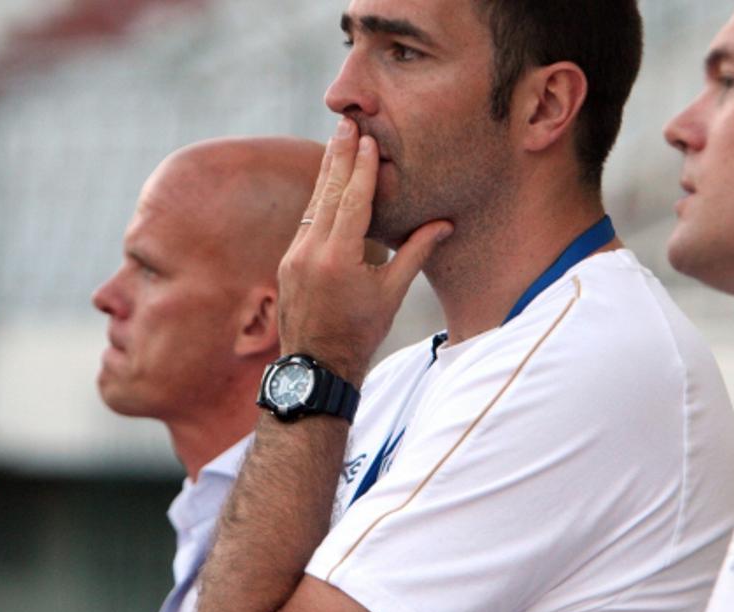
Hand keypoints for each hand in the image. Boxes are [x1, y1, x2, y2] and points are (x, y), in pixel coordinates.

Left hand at [277, 118, 451, 383]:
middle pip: (327, 193)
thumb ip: (416, 253)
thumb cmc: (361, 333)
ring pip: (313, 205)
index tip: (367, 137)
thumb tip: (446, 222)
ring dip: (326, 173)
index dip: (361, 166)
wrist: (318, 366)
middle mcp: (310, 252)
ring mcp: (294, 256)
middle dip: (338, 157)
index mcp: (338, 258)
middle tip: (346, 123)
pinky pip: (305, 222)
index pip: (352, 200)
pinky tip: (326, 184)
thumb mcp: (392, 293)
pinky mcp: (287, 263)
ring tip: (336, 143)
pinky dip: (318, 201)